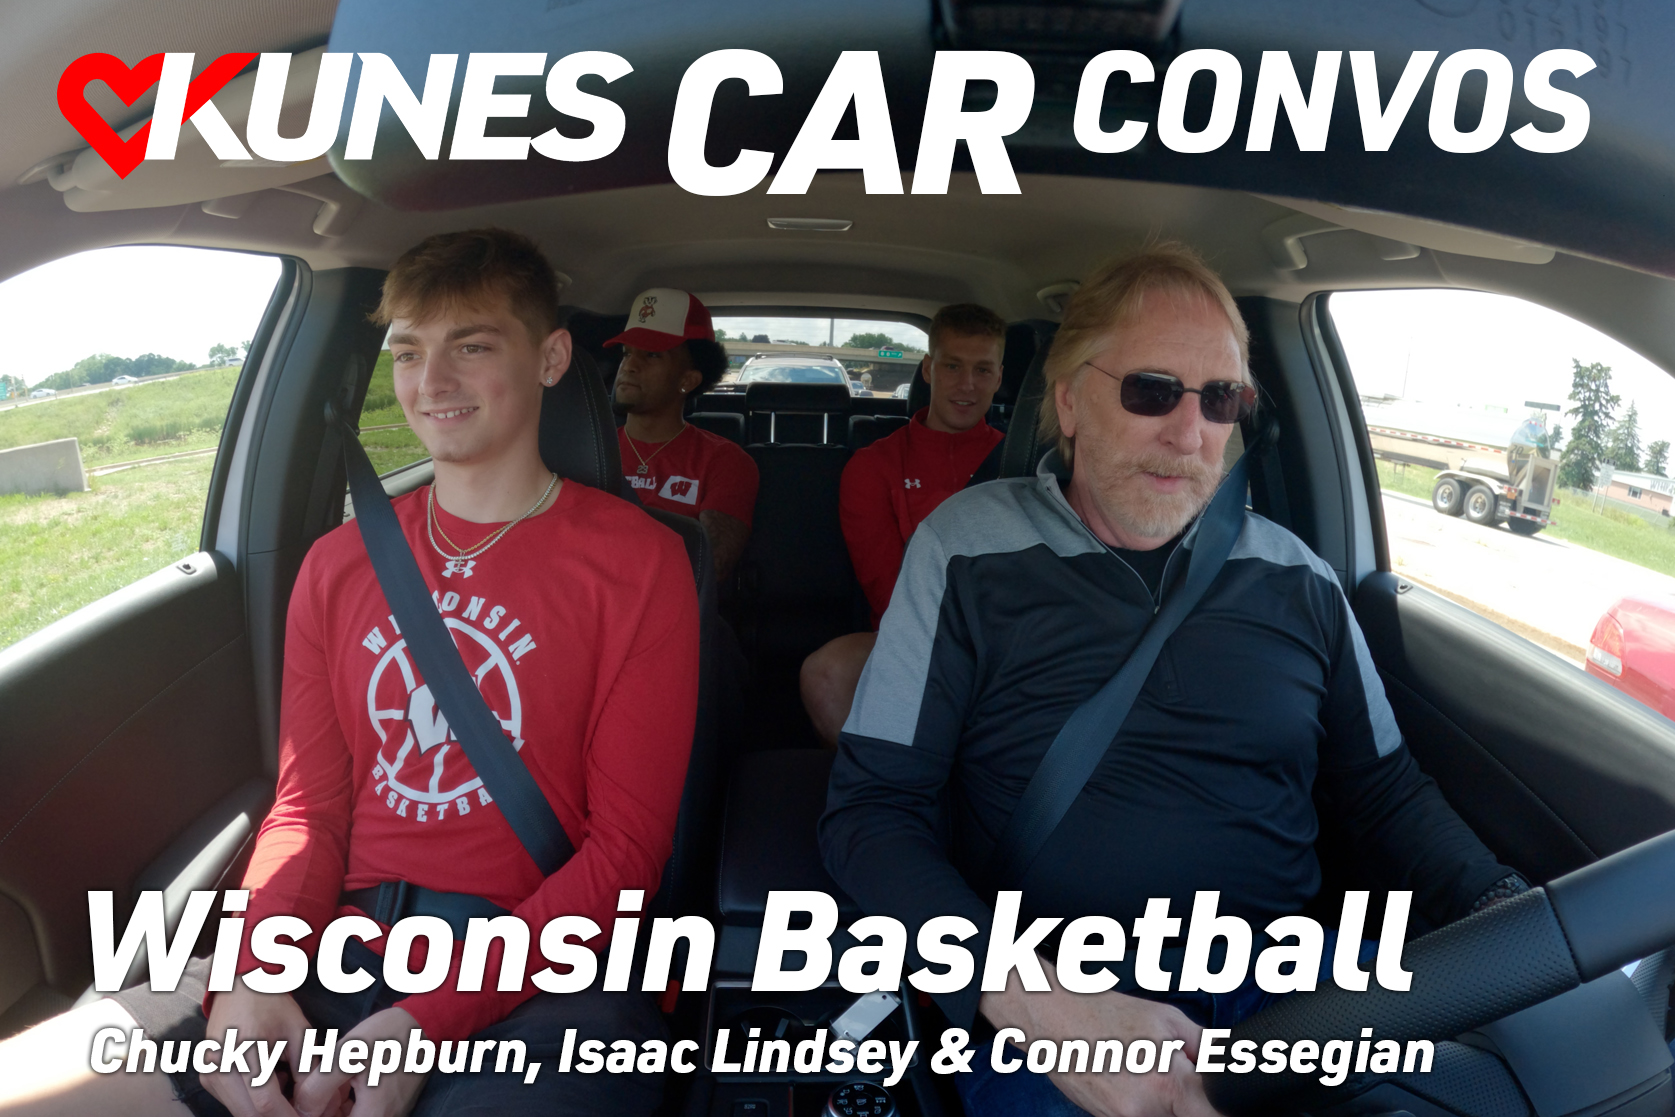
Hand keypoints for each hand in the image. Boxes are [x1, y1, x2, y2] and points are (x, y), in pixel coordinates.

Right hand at [200, 985, 309, 1116]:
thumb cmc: (273, 1005)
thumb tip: (312, 1106)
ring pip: (240, 1112)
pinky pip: (233, 1104)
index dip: (288, 1116)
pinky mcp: (206, 1079)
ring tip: (286, 1088)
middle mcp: (220, 1064)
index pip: (265, 1100)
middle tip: (301, 1110)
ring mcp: (209, 1073)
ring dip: (265, 1111)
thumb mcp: (299, 1030)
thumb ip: (307, 1068)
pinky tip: (269, 1082)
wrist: (239, 987)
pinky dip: (253, 1103)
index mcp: (245, 1047)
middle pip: (250, 1114)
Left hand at [292, 1007, 427, 1116]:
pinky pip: (359, 1112)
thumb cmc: (387, 1036)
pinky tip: (340, 1083)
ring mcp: (388, 1114)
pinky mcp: (389, 1106)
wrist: (423, 1022)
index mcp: (372, 1116)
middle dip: (322, 1111)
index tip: (305, 1102)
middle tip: (310, 1092)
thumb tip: (301, 1110)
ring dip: (332, 1108)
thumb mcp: (346, 1056)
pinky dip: (345, 1102)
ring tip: (326, 1085)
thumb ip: (318, 1087)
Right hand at [979, 959, 1219, 1116]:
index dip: (1220, 1105)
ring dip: (1163, 1099)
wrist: (1052, 1019)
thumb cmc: (1103, 1013)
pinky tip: (1124, 1075)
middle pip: (1186, 1116)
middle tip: (1170, 1066)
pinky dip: (1140, 1101)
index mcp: (1166, 1086)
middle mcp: (1144, 1113)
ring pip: (1162, 1116)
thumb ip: (1205, 1047)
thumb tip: (1227, 1067)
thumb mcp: (1167, 1019)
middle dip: (1188, 1097)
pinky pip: (1138, 1115)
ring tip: (1141, 1067)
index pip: (1213, 1115)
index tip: (1220, 1096)